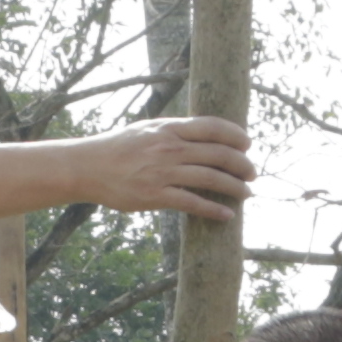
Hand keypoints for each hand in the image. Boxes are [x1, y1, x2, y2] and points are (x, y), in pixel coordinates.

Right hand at [60, 116, 253, 224]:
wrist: (88, 167)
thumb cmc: (119, 147)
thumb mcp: (147, 129)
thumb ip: (174, 131)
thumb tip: (204, 135)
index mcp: (169, 128)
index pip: (213, 127)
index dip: (236, 135)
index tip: (247, 144)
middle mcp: (169, 148)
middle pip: (218, 154)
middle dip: (242, 164)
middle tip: (252, 173)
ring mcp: (163, 172)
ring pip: (211, 179)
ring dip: (235, 187)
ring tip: (246, 193)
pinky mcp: (155, 196)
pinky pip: (193, 203)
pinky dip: (214, 210)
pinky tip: (227, 215)